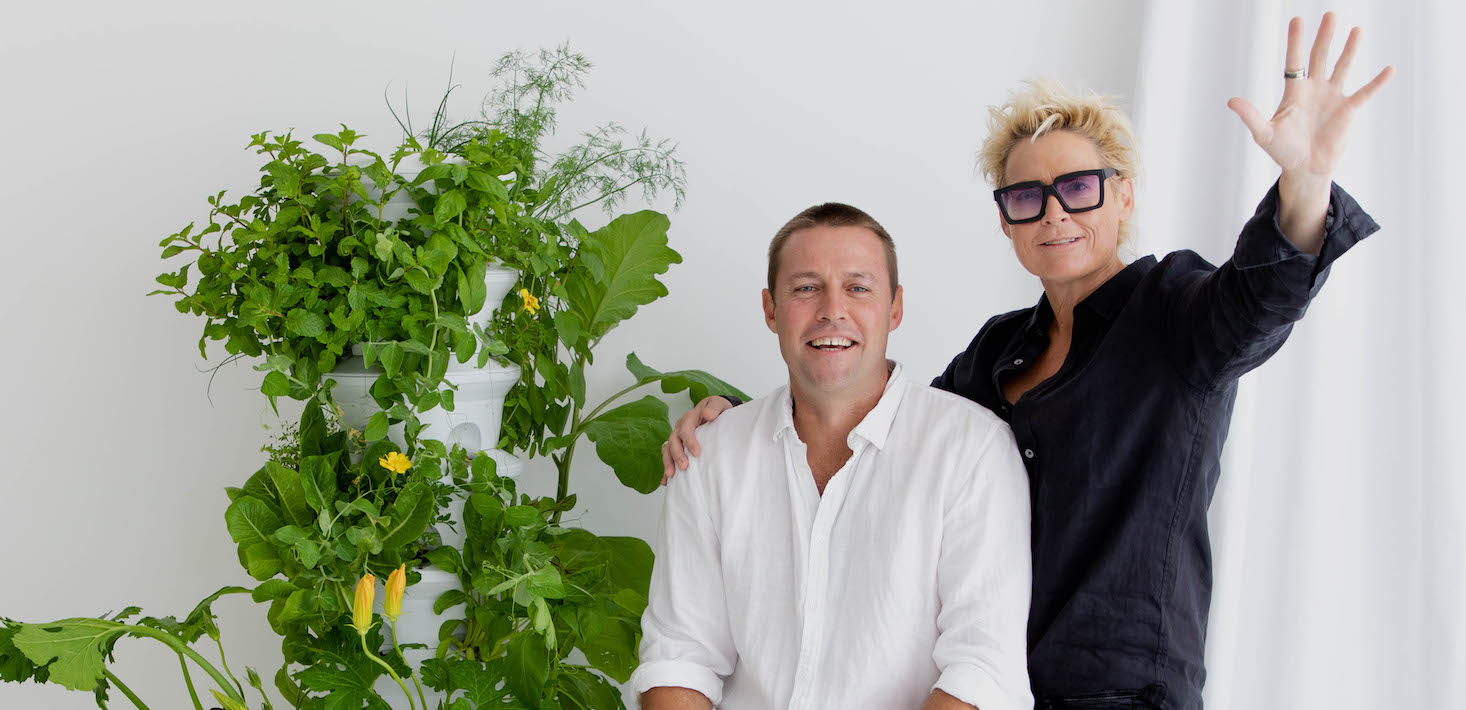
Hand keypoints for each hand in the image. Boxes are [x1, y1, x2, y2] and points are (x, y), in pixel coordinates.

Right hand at [661, 396, 732, 484]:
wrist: (715, 411)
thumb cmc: (717, 409)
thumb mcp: (718, 404)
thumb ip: (714, 408)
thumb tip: (706, 414)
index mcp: (690, 417)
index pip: (686, 428)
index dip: (689, 441)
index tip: (697, 453)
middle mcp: (680, 427)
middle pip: (674, 440)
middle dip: (677, 454)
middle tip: (684, 467)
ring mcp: (677, 437)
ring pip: (668, 449)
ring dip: (668, 462)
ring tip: (671, 475)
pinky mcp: (678, 446)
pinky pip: (669, 457)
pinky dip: (666, 468)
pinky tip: (666, 481)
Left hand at [1227, 12, 1393, 183]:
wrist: (1305, 169)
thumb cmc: (1283, 151)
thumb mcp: (1265, 134)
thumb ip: (1251, 116)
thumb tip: (1231, 101)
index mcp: (1294, 92)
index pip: (1294, 61)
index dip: (1296, 41)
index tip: (1297, 19)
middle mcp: (1314, 89)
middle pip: (1320, 57)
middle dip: (1324, 36)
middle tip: (1330, 14)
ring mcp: (1333, 98)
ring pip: (1342, 67)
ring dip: (1350, 49)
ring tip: (1357, 29)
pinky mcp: (1348, 111)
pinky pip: (1365, 93)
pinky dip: (1377, 83)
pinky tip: (1389, 69)